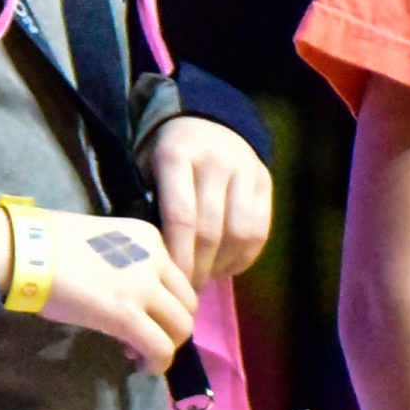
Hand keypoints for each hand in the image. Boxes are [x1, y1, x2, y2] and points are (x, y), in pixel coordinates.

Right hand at [0, 206, 196, 372]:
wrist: (27, 249)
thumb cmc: (50, 244)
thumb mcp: (104, 242)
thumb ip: (126, 264)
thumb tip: (127, 296)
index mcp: (150, 238)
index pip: (178, 278)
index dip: (166, 303)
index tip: (146, 316)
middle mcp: (156, 259)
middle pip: (188, 303)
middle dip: (171, 326)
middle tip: (145, 338)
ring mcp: (144, 287)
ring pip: (182, 327)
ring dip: (166, 345)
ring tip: (140, 354)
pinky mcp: (127, 315)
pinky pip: (161, 348)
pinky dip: (158, 364)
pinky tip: (141, 367)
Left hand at [143, 114, 273, 286]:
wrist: (204, 118)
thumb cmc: (165, 156)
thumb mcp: (145, 169)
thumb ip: (147, 207)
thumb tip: (153, 262)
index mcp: (177, 155)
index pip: (181, 217)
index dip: (179, 257)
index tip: (172, 283)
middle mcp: (215, 159)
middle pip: (211, 229)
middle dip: (199, 268)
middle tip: (187, 291)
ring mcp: (244, 168)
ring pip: (240, 231)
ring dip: (223, 265)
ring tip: (207, 278)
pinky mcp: (264, 179)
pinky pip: (260, 228)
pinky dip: (245, 256)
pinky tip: (227, 266)